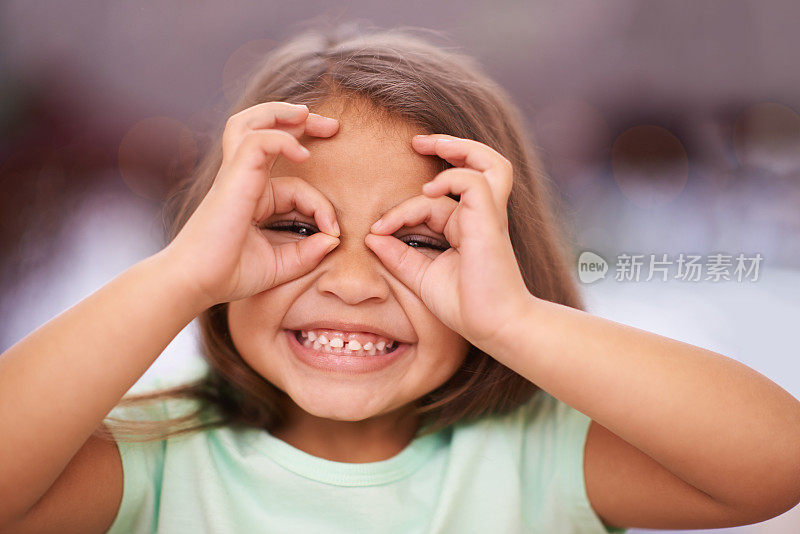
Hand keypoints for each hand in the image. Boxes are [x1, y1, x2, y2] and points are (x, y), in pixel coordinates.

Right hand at [163, 101, 340, 307]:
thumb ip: (308, 253)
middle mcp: (244, 180)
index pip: (298, 186)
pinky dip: (281, 140)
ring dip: (281, 113)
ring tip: (306, 114)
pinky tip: (302, 154)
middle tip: (333, 126)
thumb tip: (334, 239)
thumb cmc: (230, 274)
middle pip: (267, 131)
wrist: (196, 283)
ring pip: (252, 124)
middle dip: (301, 122)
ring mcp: (236, 176)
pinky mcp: (233, 178)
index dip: (323, 206)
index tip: (334, 233)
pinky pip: (256, 142)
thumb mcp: (281, 264)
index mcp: (255, 197)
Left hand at [364, 134, 532, 351]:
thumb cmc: (466, 306)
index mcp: (465, 228)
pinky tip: (428, 191)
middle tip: (418, 142)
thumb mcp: (422, 277)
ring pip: (485, 164)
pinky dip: (451, 179)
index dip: (401, 211)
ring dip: (459, 148)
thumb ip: (399, 257)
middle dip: (449, 146)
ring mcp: (488, 216)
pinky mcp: (490, 221)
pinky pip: (474, 183)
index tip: (376, 230)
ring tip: (430, 144)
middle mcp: (479, 217)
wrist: (494, 326)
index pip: (433, 202)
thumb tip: (371, 237)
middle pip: (477, 164)